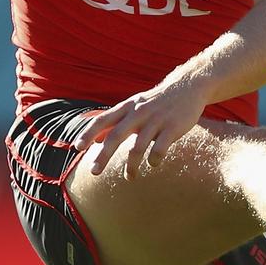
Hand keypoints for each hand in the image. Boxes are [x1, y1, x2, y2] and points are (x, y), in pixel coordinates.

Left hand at [74, 83, 207, 179]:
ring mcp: (156, 120)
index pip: (103, 119)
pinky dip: (154, 160)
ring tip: (129, 177)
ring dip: (131, 166)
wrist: (188, 87)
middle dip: (103, 155)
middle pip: (116, 135)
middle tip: (94, 172)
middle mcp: (139, 112)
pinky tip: (153, 163)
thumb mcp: (134, 107)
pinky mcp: (173, 127)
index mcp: (127, 107)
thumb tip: (93, 141)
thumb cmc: (156, 101)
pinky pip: (160, 149)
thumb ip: (114, 122)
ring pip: (138, 147)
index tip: (77, 147)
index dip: (89, 133)